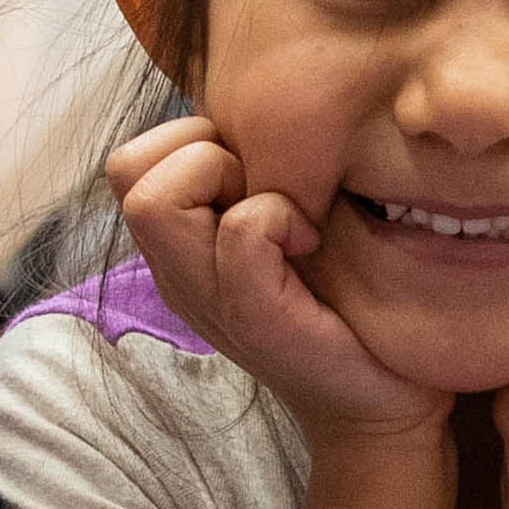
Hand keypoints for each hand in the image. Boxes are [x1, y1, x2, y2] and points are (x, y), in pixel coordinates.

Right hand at [106, 114, 450, 451]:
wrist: (383, 402)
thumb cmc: (344, 305)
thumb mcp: (287, 226)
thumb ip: (259, 178)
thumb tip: (266, 106)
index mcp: (179, 249)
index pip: (130, 159)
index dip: (192, 141)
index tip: (257, 176)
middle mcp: (177, 272)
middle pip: (125, 168)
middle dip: (201, 151)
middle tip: (264, 190)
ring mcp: (206, 299)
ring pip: (155, 198)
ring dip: (229, 180)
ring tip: (284, 215)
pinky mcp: (253, 319)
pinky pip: (240, 232)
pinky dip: (279, 217)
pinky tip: (311, 241)